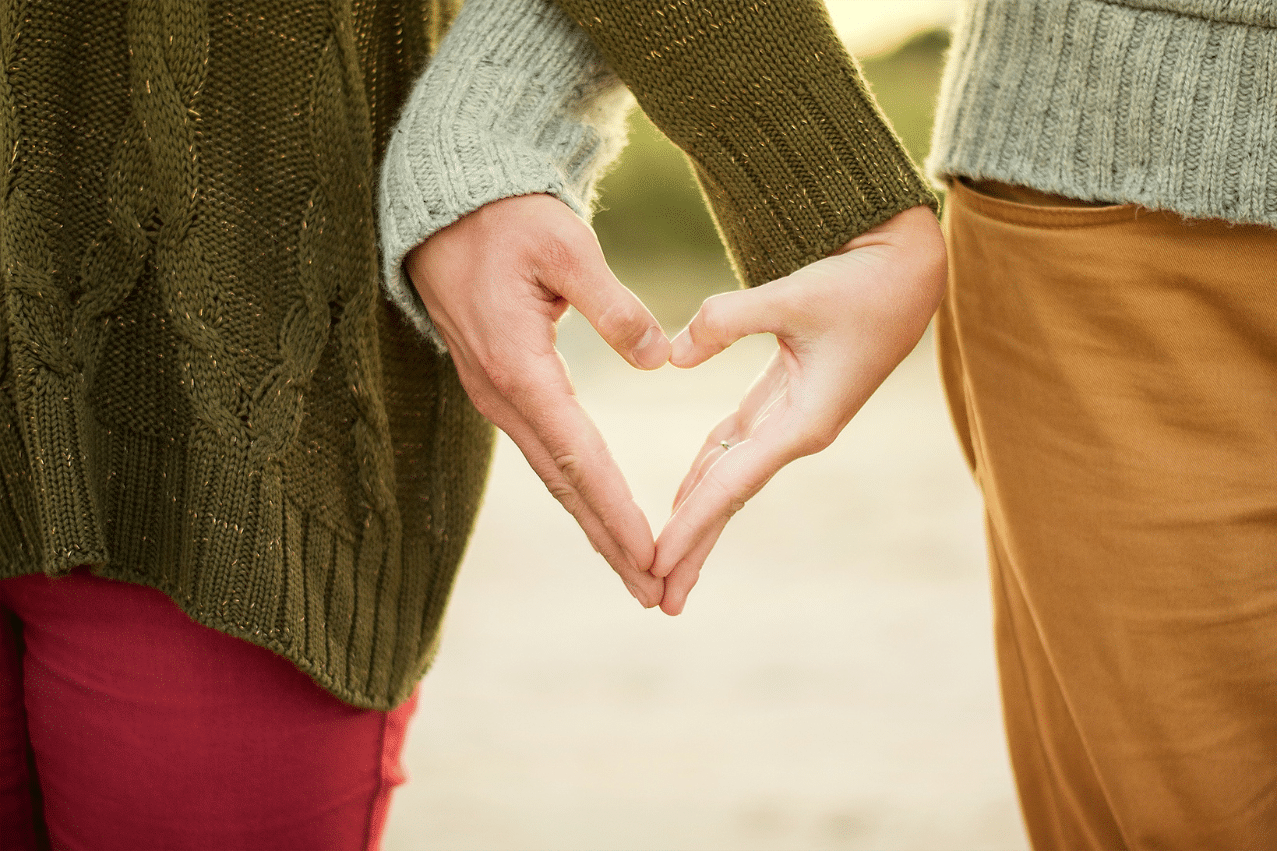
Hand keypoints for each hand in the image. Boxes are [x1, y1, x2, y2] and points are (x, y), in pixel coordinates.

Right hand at [404, 194, 670, 606]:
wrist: (444, 208)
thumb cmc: (506, 219)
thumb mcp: (565, 245)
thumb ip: (613, 304)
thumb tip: (659, 359)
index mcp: (519, 367)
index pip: (578, 455)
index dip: (617, 510)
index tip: (651, 554)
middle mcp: (502, 395)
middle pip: (564, 484)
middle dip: (609, 542)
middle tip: (653, 592)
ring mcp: (496, 396)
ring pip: (553, 475)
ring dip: (594, 525)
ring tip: (636, 570)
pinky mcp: (500, 388)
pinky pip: (544, 452)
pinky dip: (577, 490)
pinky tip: (600, 513)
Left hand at [653, 205, 946, 613]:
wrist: (909, 270)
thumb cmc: (861, 283)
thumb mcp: (794, 294)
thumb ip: (727, 321)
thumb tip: (671, 356)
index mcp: (805, 423)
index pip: (732, 485)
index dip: (691, 525)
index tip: (655, 564)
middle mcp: (797, 432)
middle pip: (730, 499)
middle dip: (694, 548)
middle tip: (657, 598)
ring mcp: (792, 420)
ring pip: (730, 478)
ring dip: (697, 519)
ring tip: (663, 563)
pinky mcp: (786, 399)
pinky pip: (736, 447)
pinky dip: (706, 473)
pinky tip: (683, 498)